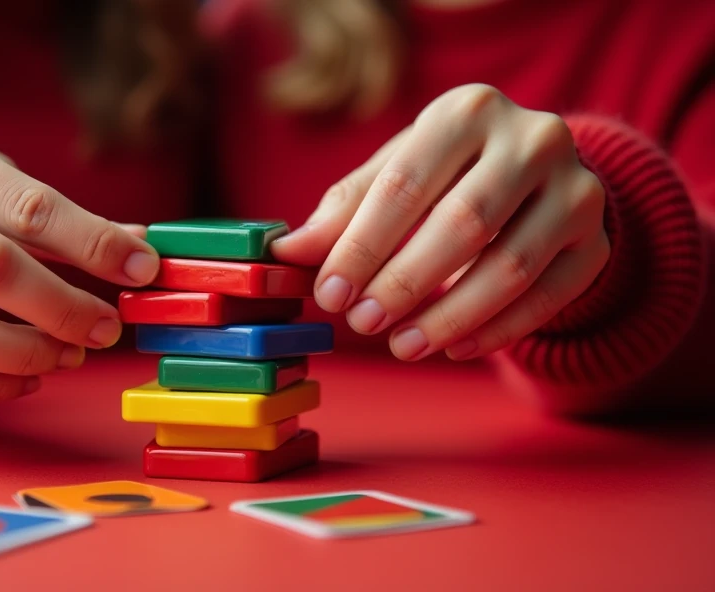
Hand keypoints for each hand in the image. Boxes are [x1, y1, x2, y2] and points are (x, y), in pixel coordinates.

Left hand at [273, 84, 608, 360]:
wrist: (538, 174)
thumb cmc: (448, 172)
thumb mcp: (396, 173)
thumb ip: (346, 209)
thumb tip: (287, 251)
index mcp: (468, 111)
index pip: (405, 183)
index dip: (362, 244)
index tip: (328, 293)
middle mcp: (533, 139)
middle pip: (463, 223)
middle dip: (403, 282)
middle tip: (362, 323)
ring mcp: (577, 189)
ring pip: (512, 266)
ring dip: (450, 316)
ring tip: (402, 346)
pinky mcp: (596, 241)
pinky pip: (549, 297)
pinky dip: (498, 330)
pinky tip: (453, 348)